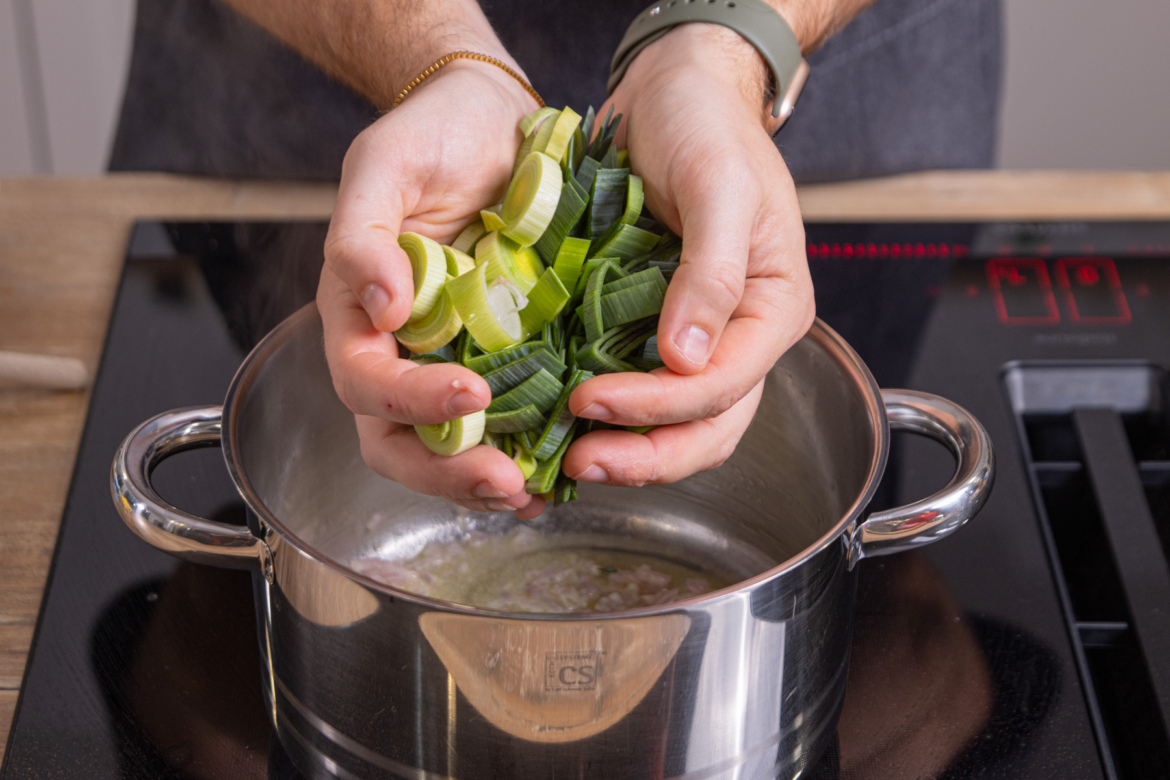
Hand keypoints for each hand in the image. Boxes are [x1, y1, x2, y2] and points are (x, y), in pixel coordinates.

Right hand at [319, 60, 547, 517]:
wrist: (494, 118)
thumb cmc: (431, 135)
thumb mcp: (384, 165)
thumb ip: (363, 235)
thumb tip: (380, 308)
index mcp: (360, 315)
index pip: (366, 383)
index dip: (410, 401)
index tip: (471, 394)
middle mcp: (403, 351)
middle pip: (400, 440)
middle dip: (448, 471)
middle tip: (506, 482)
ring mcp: (456, 359)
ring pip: (452, 446)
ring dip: (488, 480)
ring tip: (536, 493)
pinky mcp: (508, 357)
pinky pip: (509, 422)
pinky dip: (528, 454)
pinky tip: (558, 473)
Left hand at [563, 24, 814, 487]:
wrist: (676, 90)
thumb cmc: (707, 125)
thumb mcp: (720, 187)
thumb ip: (711, 274)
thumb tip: (688, 359)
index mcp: (772, 308)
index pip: (724, 386)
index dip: (658, 407)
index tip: (590, 399)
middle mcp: (740, 335)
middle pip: (708, 426)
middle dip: (647, 454)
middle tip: (581, 462)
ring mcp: (698, 337)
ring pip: (678, 424)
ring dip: (629, 448)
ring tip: (569, 456)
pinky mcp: (654, 327)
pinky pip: (640, 389)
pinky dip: (611, 415)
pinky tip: (565, 422)